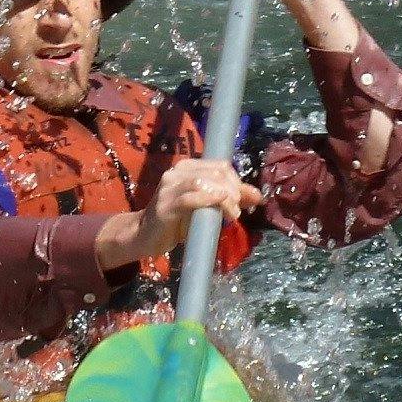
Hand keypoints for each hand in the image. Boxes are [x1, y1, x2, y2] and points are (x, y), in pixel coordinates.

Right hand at [100, 159, 264, 267]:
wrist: (143, 236)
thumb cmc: (176, 221)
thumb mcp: (205, 206)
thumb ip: (229, 198)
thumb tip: (258, 196)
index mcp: (186, 167)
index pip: (220, 165)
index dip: (237, 180)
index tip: (244, 199)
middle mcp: (176, 172)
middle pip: (216, 173)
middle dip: (234, 190)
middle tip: (238, 211)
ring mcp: (169, 187)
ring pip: (205, 183)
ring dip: (225, 198)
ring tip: (231, 215)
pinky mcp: (166, 205)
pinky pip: (191, 198)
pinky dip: (210, 200)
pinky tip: (221, 206)